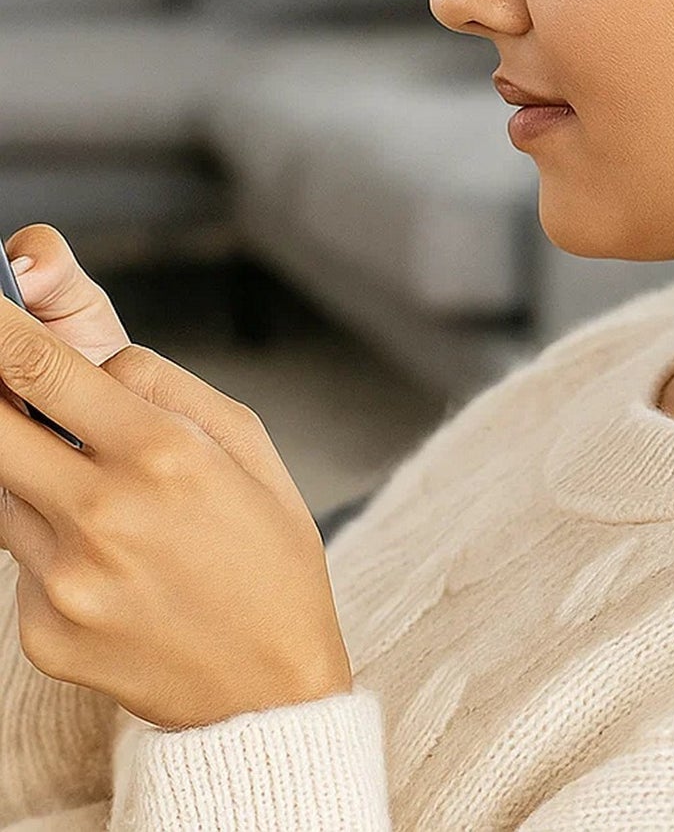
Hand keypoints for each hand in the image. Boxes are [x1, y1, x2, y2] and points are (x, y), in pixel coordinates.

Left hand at [0, 225, 353, 730]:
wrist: (264, 688)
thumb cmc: (270, 553)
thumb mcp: (251, 448)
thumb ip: (171, 390)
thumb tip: (98, 360)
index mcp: (164, 455)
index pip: (44, 370)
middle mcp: (101, 513)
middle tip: (8, 385)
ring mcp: (61, 577)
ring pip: (0, 487)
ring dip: (28, 467)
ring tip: (96, 489)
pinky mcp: (38, 629)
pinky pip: (19, 555)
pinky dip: (51, 537)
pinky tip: (113, 563)